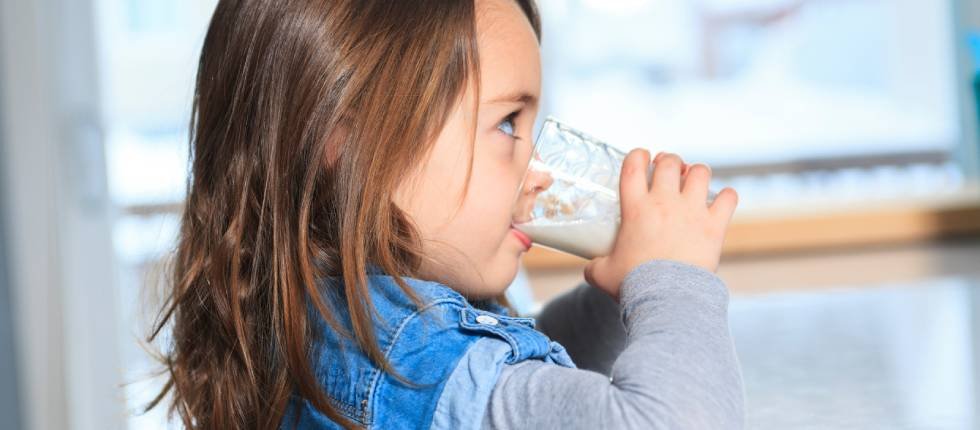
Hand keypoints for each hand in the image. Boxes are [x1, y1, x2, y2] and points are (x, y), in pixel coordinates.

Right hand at [583, 150, 738, 300]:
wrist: (667, 299)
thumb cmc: (633, 285)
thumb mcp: (602, 274)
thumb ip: (595, 266)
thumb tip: (591, 269)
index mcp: (636, 208)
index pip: (634, 165)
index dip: (638, 155)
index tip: (641, 158)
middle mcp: (665, 203)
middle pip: (670, 162)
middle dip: (669, 161)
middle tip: (667, 169)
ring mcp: (692, 212)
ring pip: (701, 172)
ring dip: (697, 173)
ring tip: (693, 181)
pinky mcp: (714, 226)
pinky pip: (729, 198)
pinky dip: (727, 196)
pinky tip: (721, 201)